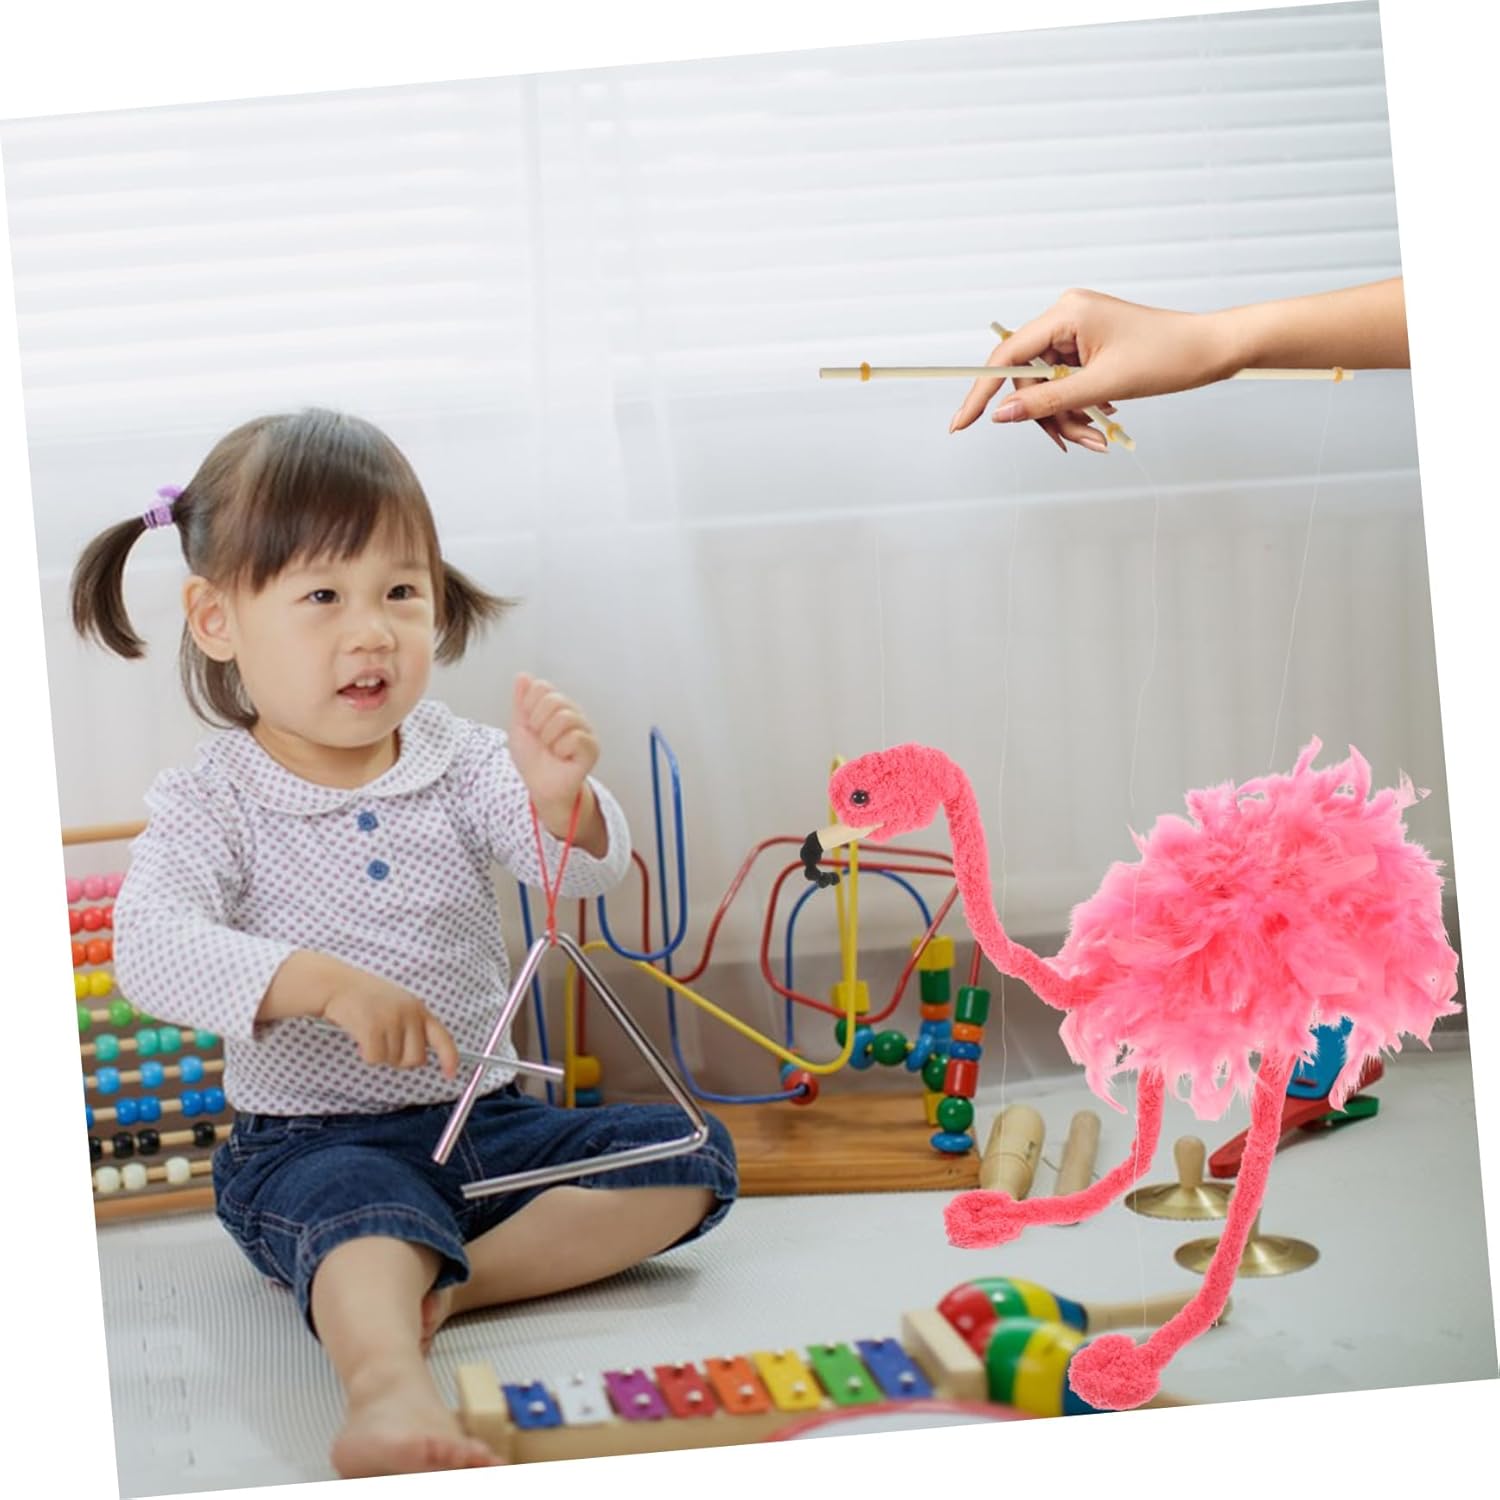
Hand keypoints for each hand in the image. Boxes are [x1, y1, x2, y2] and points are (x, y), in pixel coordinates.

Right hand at [321, 967, 460, 1076]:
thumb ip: (412, 1026)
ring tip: (369, 1034)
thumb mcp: (398, 1005)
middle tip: (384, 1046)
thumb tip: (418, 1059)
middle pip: (415, 1059)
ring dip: (379, 1054)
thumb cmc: (366, 998)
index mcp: (419, 1009)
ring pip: (392, 1061)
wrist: (338, 985)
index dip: (449, 1058)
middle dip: (400, 1060)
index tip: (450, 1074)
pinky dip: (365, 1055)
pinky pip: (375, 1059)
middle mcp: (410, 1013)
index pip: (442, 1037)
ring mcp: (392, 1020)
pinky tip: (360, 1038)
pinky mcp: (373, 1027)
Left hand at [508, 673, 599, 825]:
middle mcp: (573, 713)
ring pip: (565, 717)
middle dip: (538, 723)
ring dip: (549, 738)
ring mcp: (585, 729)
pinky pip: (575, 737)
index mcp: (556, 706)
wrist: (539, 786)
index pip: (542, 687)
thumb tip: (522, 675)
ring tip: (551, 749)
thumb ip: (521, 701)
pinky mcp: (592, 747)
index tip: (530, 724)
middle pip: (553, 699)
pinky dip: (561, 749)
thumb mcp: (519, 727)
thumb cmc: (532, 759)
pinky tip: (563, 757)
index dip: (529, 706)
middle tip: (541, 739)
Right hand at [948, 288, 1241, 447]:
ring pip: (1048, 387)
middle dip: (1048, 416)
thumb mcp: (1103, 386)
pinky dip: (1079, 408)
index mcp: (1066, 313)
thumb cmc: (1169, 355)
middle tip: (1077, 442)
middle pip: (1028, 378)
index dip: (981, 392)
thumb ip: (1047, 401)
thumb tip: (1002, 415)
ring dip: (1067, 417)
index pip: (1006, 357)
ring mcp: (1077, 331)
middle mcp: (1066, 316)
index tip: (961, 423)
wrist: (1212, 349)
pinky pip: (1066, 384)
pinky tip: (1104, 418)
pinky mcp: (1089, 346)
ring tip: (1099, 436)